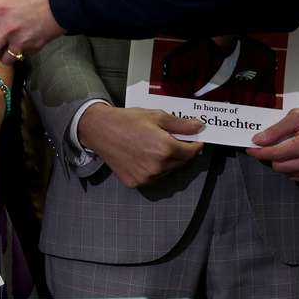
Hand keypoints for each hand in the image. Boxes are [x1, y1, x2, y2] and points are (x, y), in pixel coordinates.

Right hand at [78, 103, 203, 186]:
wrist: (99, 130)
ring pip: (168, 171)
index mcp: (165, 148)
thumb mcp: (156, 116)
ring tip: (155, 147)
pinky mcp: (136, 182)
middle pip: (181, 163)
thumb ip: (180, 124)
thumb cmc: (127, 120)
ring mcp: (146, 177)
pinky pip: (153, 177)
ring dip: (168, 161)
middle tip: (174, 140)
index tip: (195, 140)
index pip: (191, 152)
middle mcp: (158, 166)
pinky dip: (154, 168)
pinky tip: (144, 156)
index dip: (196, 145)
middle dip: (182, 152)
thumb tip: (199, 127)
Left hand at [247, 102, 298, 181]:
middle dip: (271, 156)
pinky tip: (295, 155)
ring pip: (287, 173)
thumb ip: (276, 130)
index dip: (259, 152)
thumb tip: (258, 141)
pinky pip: (298, 176)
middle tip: (269, 144)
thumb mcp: (297, 116)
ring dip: (281, 162)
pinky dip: (292, 167)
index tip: (250, 148)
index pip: (275, 154)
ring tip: (286, 147)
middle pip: (279, 166)